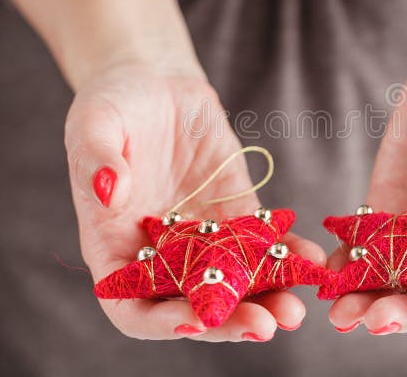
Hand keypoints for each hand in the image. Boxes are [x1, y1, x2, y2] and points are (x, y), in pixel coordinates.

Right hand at [65, 61, 325, 340]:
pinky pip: (263, 243)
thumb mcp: (95, 122)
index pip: (132, 306)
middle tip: (264, 325)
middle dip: (227, 320)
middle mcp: (160, 253)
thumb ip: (97, 158)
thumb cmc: (113, 104)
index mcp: (115, 247)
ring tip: (296, 308)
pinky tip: (311, 259)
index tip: (195, 322)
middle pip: (192, 304)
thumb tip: (110, 191)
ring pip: (234, 282)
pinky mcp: (235, 213)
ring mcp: (201, 237)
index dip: (161, 323)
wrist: (155, 82)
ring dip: (265, 299)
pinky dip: (286, 255)